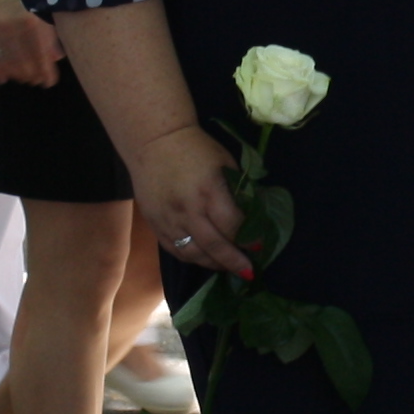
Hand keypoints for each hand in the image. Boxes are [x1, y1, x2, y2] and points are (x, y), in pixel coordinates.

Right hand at [135, 126, 250, 278]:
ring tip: (229, 267)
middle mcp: (187, 208)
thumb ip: (237, 191)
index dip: (248, 239)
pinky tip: (206, 259)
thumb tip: (253, 218)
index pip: (232, 224)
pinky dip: (193, 258)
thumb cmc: (196, 149)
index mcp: (208, 190)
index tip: (259, 247)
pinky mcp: (155, 224)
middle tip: (249, 271)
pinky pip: (175, 250)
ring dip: (214, 264)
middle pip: (214, 245)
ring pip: (194, 253)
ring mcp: (168, 219)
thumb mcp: (224, 163)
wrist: (153, 141)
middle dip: (234, 261)